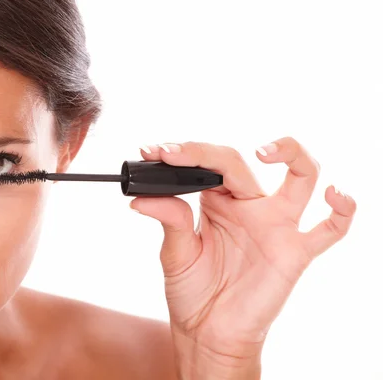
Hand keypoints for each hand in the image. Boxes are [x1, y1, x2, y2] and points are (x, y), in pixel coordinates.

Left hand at [131, 137, 356, 378]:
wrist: (208, 333)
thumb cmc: (194, 292)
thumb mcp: (175, 254)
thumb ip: (169, 221)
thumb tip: (142, 198)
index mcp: (217, 202)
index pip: (207, 165)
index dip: (183, 154)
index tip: (154, 151)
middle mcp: (248, 206)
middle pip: (239, 164)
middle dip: (205, 154)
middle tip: (173, 153)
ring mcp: (275, 226)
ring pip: (301, 176)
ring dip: (291, 154)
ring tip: (265, 151)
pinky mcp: (295, 252)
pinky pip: (330, 229)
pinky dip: (342, 209)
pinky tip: (334, 195)